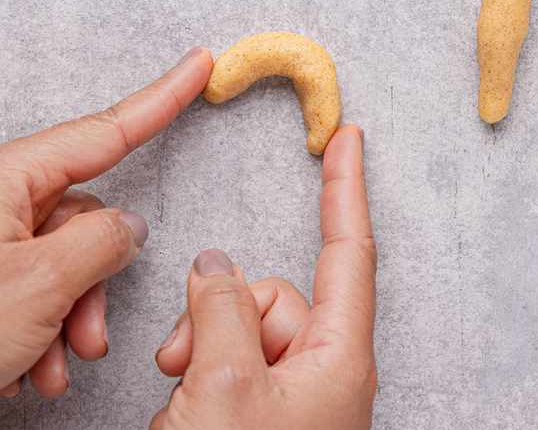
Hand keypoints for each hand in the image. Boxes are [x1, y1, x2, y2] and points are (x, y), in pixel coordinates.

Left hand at [0, 49, 212, 397]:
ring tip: (48, 368)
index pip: (104, 131)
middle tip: (87, 337)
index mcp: (3, 177)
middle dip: (94, 284)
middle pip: (80, 217)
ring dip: (64, 319)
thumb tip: (129, 227)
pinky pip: (22, 282)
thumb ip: (103, 242)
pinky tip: (20, 369)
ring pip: (54, 260)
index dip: (161, 98)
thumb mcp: (42, 286)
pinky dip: (33, 328)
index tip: (198, 64)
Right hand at [149, 126, 375, 429]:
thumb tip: (216, 263)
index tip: (351, 136)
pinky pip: (225, 378)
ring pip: (239, 338)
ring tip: (189, 417)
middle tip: (186, 370)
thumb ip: (220, 313)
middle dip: (219, 318)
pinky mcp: (263, 424)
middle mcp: (325, 374)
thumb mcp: (223, 386)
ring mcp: (295, 402)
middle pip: (275, 299)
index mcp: (341, 358)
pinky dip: (197, 392)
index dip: (347, 191)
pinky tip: (186, 426)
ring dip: (200, 365)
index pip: (349, 252)